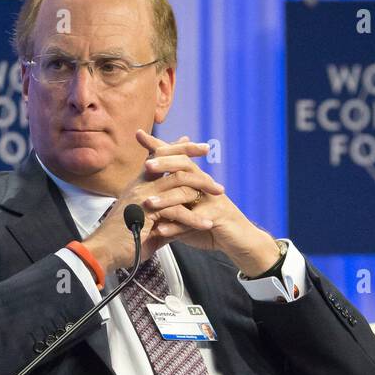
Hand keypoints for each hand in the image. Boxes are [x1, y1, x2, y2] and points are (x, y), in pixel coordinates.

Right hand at [85, 132, 225, 274]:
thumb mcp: (146, 224)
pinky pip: (176, 211)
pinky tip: (207, 224)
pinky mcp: (146, 212)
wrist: (104, 252)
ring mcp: (143, 196)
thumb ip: (164, 216)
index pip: (161, 156)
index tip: (200, 147)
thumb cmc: (123, 239)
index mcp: (140, 183)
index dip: (181, 149)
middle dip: (199, 166)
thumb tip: (181, 220)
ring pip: (178, 183)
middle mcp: (141, 184)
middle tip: (218, 177)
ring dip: (202, 188)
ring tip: (220, 196)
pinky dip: (194, 219)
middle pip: (173, 164)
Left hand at [139, 131, 280, 276]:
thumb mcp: (186, 210)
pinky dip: (176, 227)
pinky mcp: (216, 218)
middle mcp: (203, 184)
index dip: (158, 146)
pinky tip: (161, 230)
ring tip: (148, 203)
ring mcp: (211, 200)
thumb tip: (146, 194)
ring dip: (167, 199)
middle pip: (184, 166)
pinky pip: (194, 220)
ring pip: (187, 193)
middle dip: (165, 164)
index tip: (139, 134)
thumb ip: (169, 200)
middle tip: (147, 165)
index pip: (175, 157)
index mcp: (194, 179)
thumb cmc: (209, 223)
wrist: (236, 239)